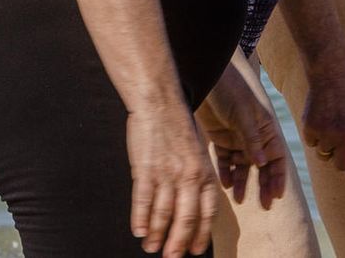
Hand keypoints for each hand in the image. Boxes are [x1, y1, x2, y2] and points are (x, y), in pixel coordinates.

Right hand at [126, 103, 218, 256]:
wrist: (159, 102)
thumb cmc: (177, 128)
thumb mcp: (197, 153)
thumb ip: (197, 178)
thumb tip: (192, 205)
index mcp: (204, 172)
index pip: (206, 212)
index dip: (200, 234)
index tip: (194, 250)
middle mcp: (189, 176)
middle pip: (185, 218)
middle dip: (178, 242)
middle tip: (172, 257)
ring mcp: (167, 173)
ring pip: (163, 213)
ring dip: (156, 234)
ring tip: (150, 247)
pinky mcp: (146, 169)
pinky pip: (143, 200)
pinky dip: (140, 218)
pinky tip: (138, 230)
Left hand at [196, 60, 288, 208]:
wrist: (207, 78)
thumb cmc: (230, 91)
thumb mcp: (242, 114)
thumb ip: (251, 138)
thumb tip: (262, 163)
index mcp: (266, 129)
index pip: (276, 157)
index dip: (278, 176)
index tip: (276, 195)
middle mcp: (254, 137)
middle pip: (261, 166)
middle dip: (263, 185)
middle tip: (263, 205)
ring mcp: (237, 139)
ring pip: (242, 166)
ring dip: (242, 181)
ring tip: (238, 197)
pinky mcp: (221, 139)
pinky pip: (225, 161)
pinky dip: (225, 172)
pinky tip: (225, 183)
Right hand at [301, 60, 344, 175]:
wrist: (331, 71)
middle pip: (339, 165)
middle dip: (337, 158)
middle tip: (336, 145)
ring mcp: (327, 134)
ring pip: (323, 154)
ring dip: (324, 143)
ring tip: (328, 122)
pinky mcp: (311, 128)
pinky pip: (311, 143)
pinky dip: (312, 133)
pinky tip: (317, 115)